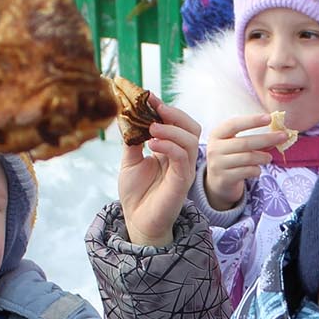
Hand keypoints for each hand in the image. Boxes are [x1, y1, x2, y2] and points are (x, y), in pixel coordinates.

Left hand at [118, 98, 201, 246]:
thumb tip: (127, 115)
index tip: (147, 96)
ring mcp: (183, 169)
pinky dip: (169, 146)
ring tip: (151, 128)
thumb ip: (132, 139)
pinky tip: (152, 144)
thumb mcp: (130, 161)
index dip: (164, 108)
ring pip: (190, 140)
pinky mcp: (181, 182)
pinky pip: (182, 158)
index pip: (177, 123)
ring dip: (171, 129)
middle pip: (191, 127)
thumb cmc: (136, 194)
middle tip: (155, 107)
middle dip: (174, 113)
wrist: (136, 221)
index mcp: (171, 150)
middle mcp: (181, 158)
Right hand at [203, 114, 274, 210]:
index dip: (252, 121)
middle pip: (245, 142)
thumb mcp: (236, 144)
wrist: (217, 181)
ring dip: (263, 157)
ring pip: (247, 158)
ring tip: (269, 158)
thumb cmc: (231, 157)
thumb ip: (253, 139)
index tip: (269, 118)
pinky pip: (247, 171)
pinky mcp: (224, 178)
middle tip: (283, 136)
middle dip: (266, 138)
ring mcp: (218, 164)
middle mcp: (214, 148)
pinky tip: (257, 169)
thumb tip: (278, 133)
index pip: (234, 124)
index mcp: (217, 134)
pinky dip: (256, 170)